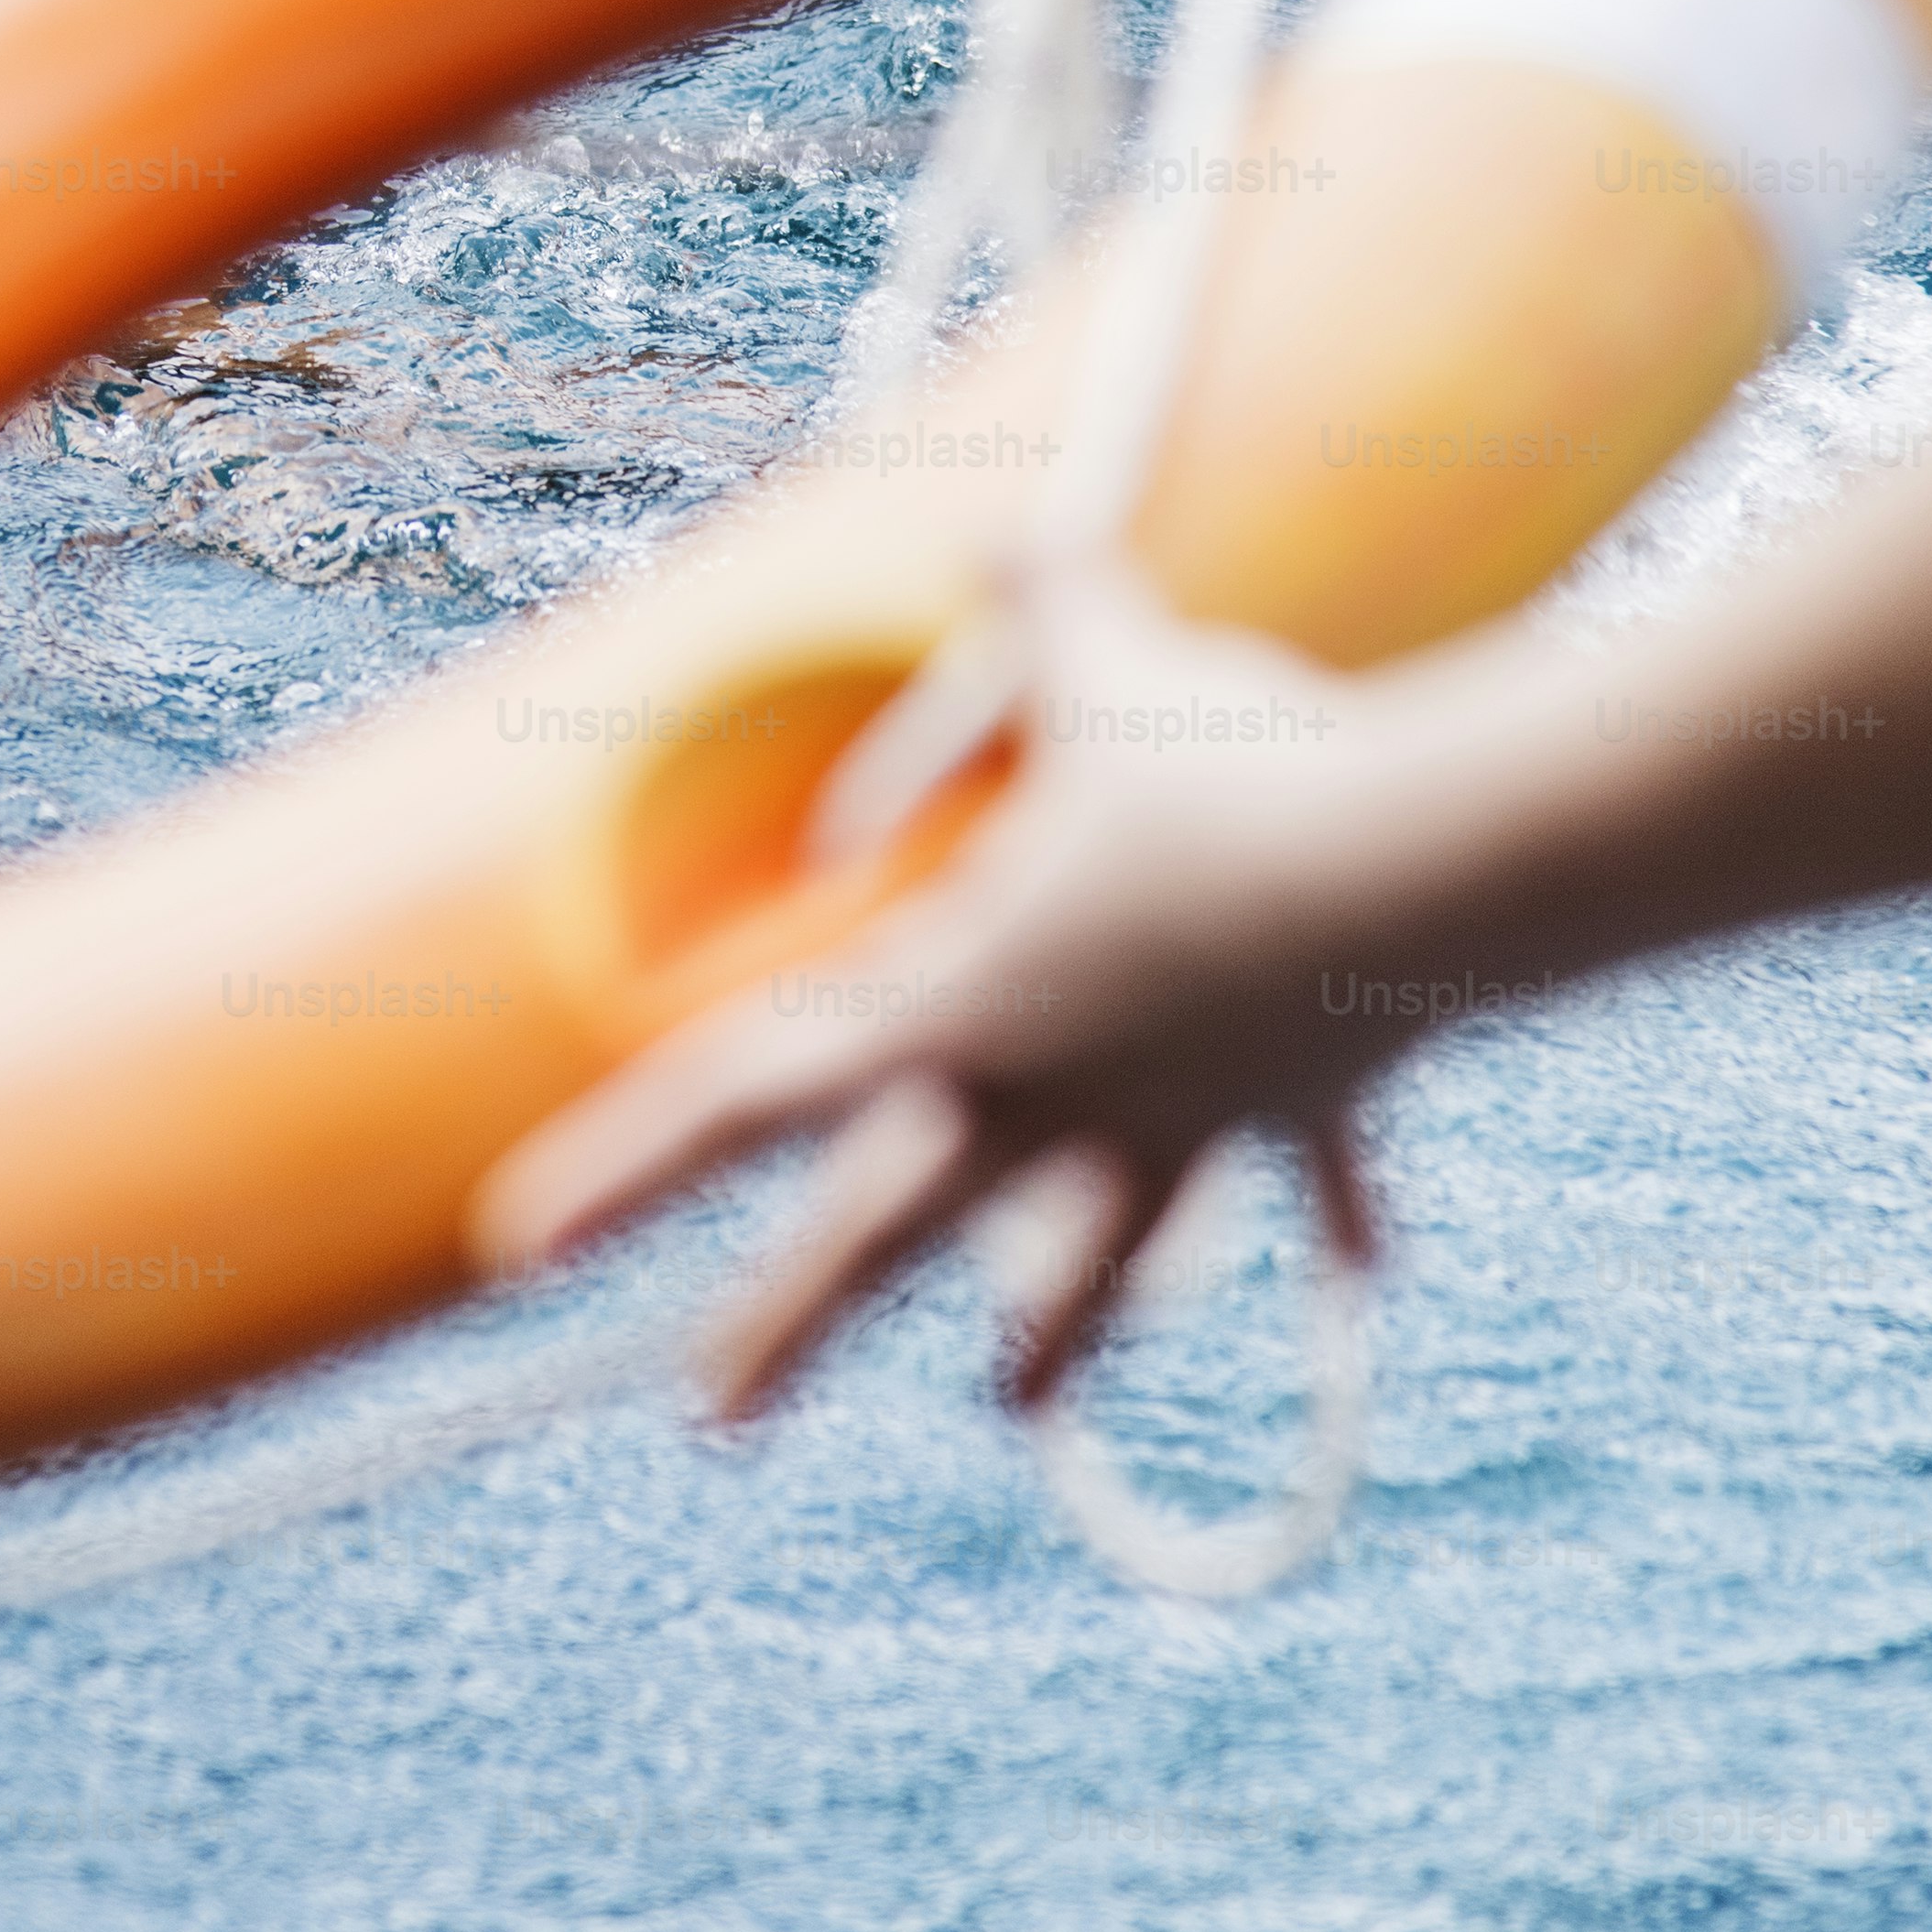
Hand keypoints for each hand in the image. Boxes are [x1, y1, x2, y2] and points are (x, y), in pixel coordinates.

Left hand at [475, 568, 1435, 1419]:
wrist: (1414, 872)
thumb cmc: (1225, 773)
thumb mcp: (1110, 666)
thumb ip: (1044, 599)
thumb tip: (1006, 517)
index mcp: (953, 1003)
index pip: (743, 1095)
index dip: (622, 1167)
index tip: (517, 1245)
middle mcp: (1041, 1095)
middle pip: (882, 1233)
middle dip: (790, 1322)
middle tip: (714, 1414)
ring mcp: (1170, 1123)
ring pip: (1087, 1262)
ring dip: (1052, 1336)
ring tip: (1015, 1402)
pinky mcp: (1293, 1111)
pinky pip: (1302, 1189)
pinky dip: (1327, 1229)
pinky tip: (1356, 1280)